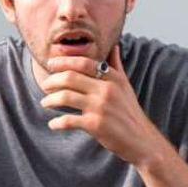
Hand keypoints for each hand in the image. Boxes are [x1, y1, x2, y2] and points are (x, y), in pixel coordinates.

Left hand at [39, 44, 167, 166]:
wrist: (142, 141)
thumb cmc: (130, 112)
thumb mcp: (126, 86)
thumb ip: (116, 66)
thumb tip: (114, 45)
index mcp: (113, 78)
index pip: (83, 62)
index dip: (64, 61)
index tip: (51, 64)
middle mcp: (107, 90)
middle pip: (70, 77)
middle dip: (52, 80)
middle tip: (45, 85)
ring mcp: (100, 107)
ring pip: (65, 97)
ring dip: (50, 100)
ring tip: (45, 102)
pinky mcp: (95, 125)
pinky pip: (68, 120)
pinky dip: (57, 122)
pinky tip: (53, 124)